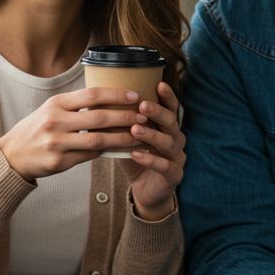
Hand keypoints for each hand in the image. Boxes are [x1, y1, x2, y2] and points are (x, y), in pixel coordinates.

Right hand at [0, 87, 143, 181]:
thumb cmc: (37, 129)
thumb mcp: (51, 110)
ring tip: (137, 136)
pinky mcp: (59, 161)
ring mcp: (57, 143)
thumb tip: (108, 100)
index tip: (134, 95)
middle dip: (125, 117)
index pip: (92, 95)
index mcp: (56, 104)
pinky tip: (118, 150)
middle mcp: (56, 121)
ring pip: (97, 140)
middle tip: (144, 117)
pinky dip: (105, 152)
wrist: (13, 155)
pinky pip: (89, 156)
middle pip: (99, 118)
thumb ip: (76, 106)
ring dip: (121, 139)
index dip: (116, 94)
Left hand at [117, 82, 185, 220]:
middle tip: (142, 105)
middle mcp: (176, 139)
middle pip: (172, 122)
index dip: (167, 96)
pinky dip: (150, 159)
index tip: (159, 84)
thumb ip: (121, 123)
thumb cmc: (136, 159)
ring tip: (135, 129)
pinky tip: (136, 155)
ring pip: (169, 143)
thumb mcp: (127, 138)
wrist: (145, 190)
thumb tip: (97, 104)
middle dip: (158, 112)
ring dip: (151, 135)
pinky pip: (165, 166)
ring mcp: (177, 157)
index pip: (170, 108)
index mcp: (167, 127)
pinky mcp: (174, 175)